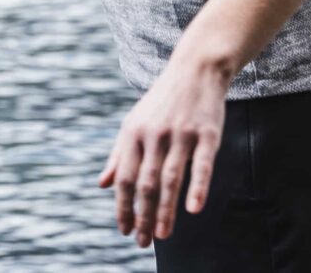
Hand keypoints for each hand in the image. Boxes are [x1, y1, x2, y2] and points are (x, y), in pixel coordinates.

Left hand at [97, 49, 228, 245]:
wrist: (196, 68)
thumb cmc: (163, 101)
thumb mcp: (135, 123)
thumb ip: (119, 155)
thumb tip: (103, 184)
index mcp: (133, 133)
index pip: (126, 178)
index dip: (123, 207)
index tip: (124, 230)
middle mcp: (155, 134)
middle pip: (146, 183)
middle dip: (142, 216)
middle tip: (142, 242)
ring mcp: (181, 134)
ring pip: (171, 179)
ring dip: (165, 211)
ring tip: (161, 236)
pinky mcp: (207, 133)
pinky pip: (202, 165)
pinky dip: (198, 188)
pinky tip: (193, 209)